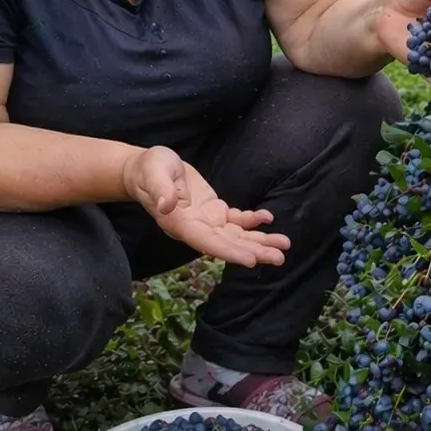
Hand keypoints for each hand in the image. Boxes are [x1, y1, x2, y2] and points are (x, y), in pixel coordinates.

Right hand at [122, 146, 289, 268]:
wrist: (147, 170)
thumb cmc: (149, 169)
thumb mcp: (153, 172)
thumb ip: (160, 189)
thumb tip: (166, 206)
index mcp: (180, 223)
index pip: (206, 242)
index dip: (229, 252)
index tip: (251, 261)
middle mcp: (195, 228)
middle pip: (227, 244)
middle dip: (254, 251)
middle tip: (280, 258)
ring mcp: (206, 222)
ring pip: (235, 236)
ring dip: (260, 242)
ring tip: (283, 246)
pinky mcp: (213, 212)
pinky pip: (235, 221)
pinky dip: (252, 221)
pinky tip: (267, 218)